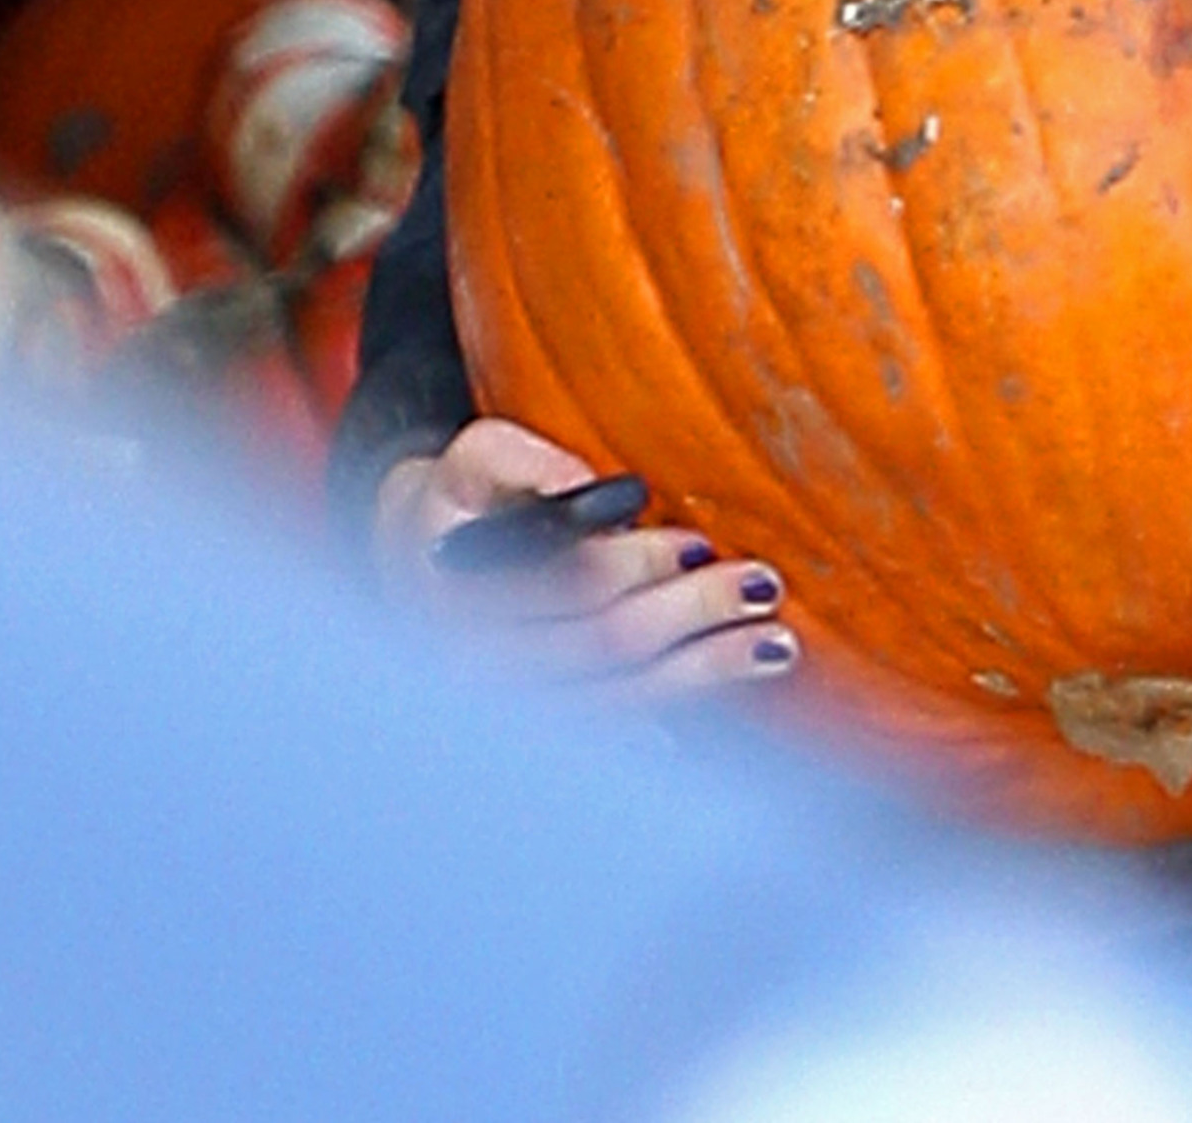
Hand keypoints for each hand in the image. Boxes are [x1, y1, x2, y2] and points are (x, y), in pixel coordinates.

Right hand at [371, 417, 799, 702]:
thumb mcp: (477, 455)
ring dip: (704, 673)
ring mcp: (508, 711)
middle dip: (692, 614)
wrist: (414, 565)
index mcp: (458, 591)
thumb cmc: (463, 497)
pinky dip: (675, 716)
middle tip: (759, 582)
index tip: (697, 542)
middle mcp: (477, 665)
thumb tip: (593, 487)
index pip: (566, 582)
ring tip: (777, 644)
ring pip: (620, 700)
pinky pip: (616, 737)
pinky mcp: (539, 733)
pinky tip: (730, 702)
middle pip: (605, 643)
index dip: (637, 562)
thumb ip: (529, 461)